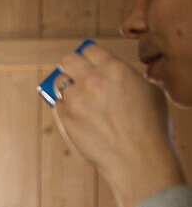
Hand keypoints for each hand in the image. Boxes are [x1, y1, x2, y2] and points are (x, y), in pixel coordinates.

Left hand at [53, 43, 184, 206]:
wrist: (136, 156)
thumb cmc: (149, 126)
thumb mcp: (148, 91)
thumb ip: (126, 78)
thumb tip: (112, 76)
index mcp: (114, 69)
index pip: (90, 50)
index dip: (89, 55)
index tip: (88, 60)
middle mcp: (91, 80)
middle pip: (67, 60)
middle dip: (70, 64)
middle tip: (72, 71)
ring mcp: (75, 100)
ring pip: (60, 84)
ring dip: (67, 88)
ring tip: (76, 97)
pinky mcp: (65, 119)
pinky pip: (57, 105)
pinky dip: (64, 107)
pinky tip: (75, 113)